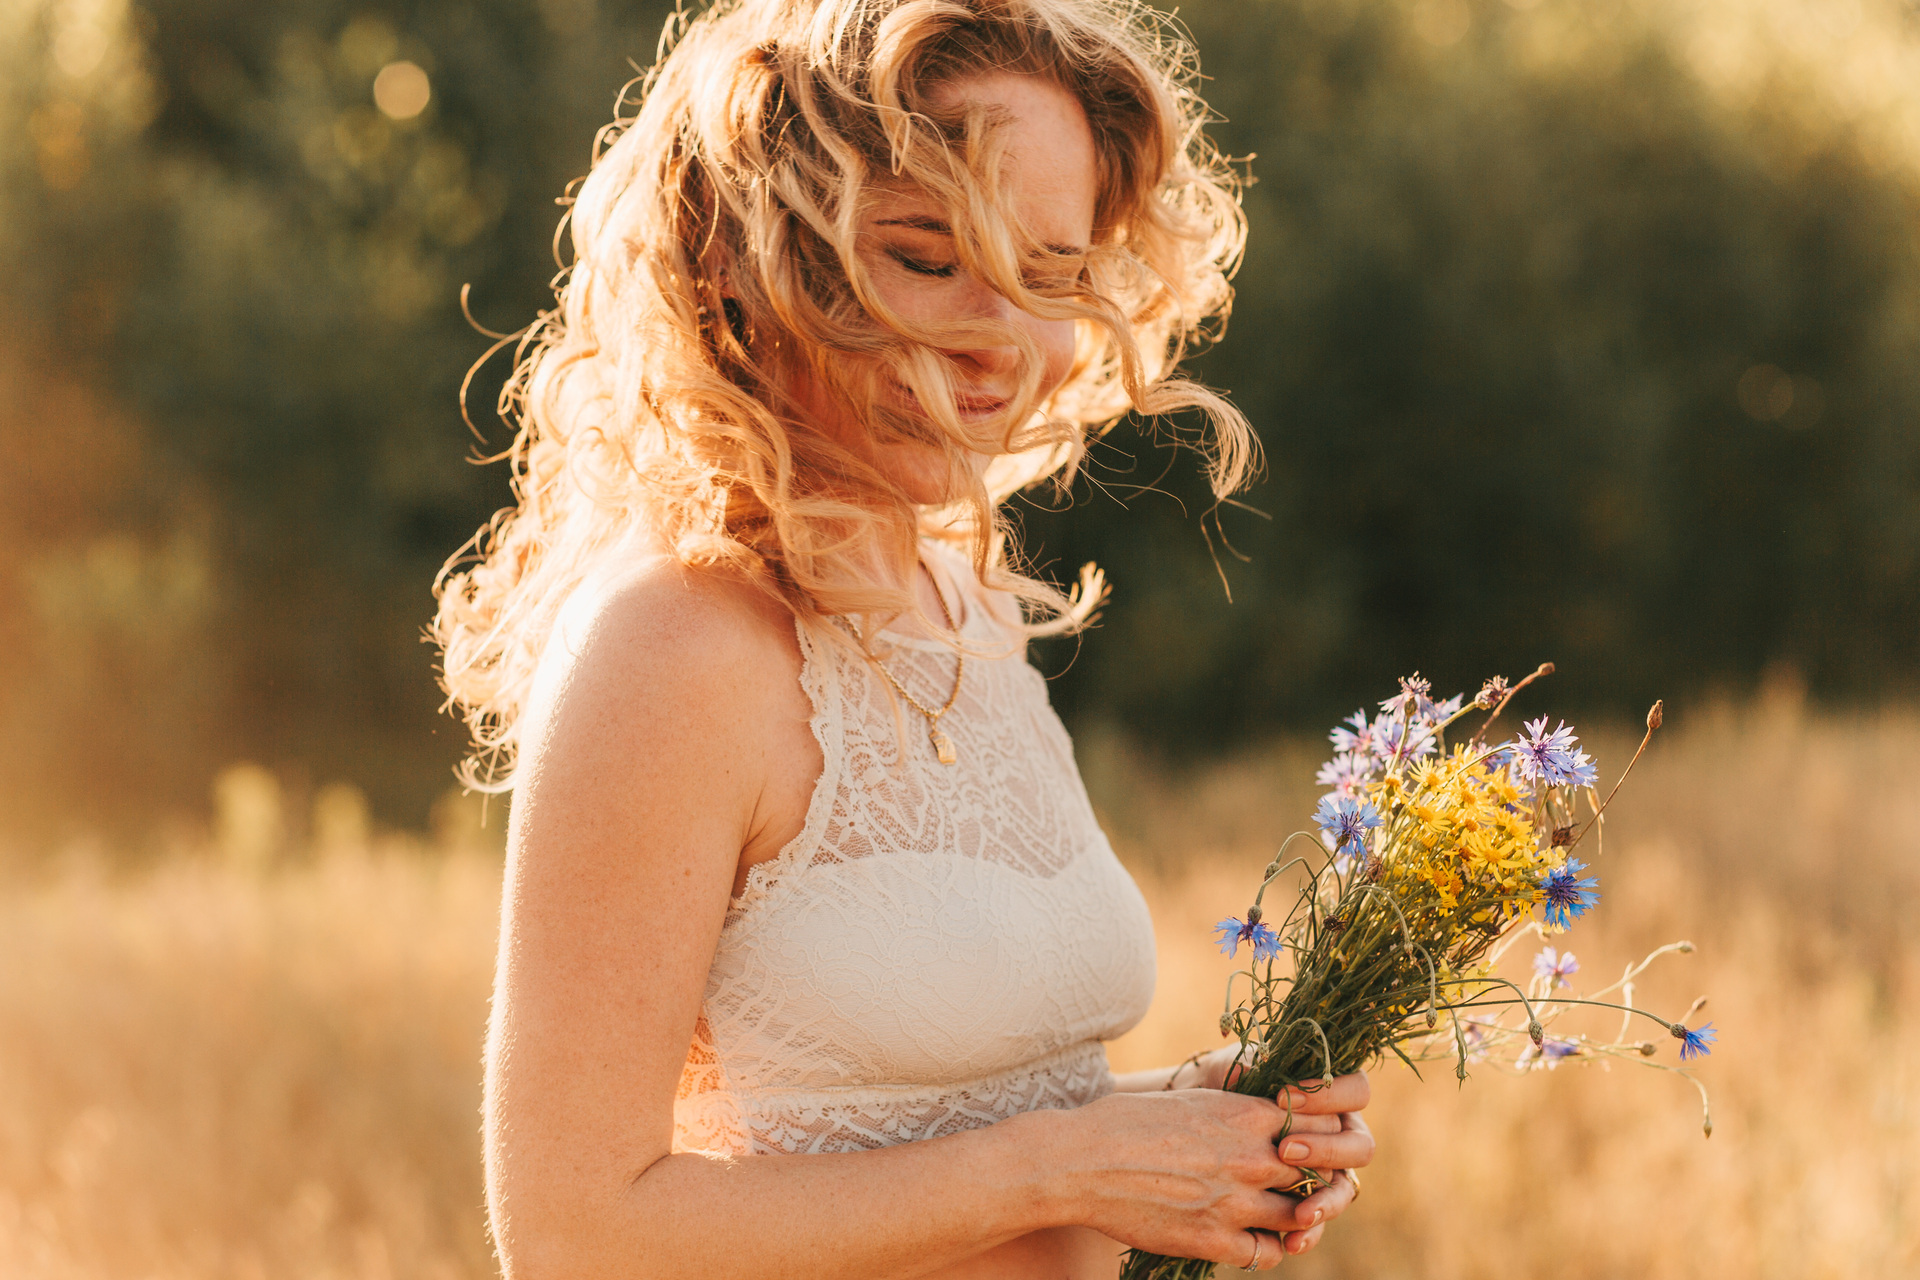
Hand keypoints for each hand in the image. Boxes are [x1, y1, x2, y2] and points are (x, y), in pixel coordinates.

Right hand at [1045, 1071, 1372, 1268]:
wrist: (1081, 1162)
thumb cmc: (1126, 1122)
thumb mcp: (1191, 1099)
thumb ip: (1236, 1112)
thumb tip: (1265, 1118)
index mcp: (1248, 1113)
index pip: (1321, 1125)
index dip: (1321, 1137)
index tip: (1309, 1143)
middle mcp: (1252, 1157)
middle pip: (1317, 1171)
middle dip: (1311, 1177)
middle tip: (1297, 1180)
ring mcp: (1237, 1202)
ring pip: (1299, 1216)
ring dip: (1295, 1216)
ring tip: (1280, 1213)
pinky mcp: (1215, 1240)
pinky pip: (1267, 1253)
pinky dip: (1268, 1248)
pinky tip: (1252, 1239)